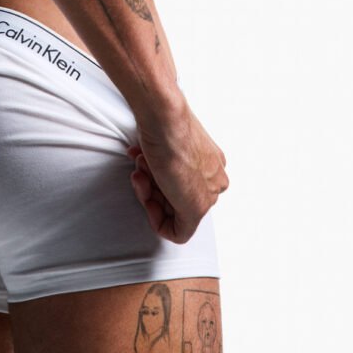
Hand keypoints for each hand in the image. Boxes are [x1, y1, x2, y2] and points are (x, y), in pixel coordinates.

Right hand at [127, 104, 227, 243]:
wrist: (166, 119)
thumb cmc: (163, 121)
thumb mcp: (165, 139)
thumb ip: (165, 157)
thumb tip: (150, 160)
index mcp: (212, 162)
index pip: (184, 183)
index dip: (158, 179)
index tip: (143, 168)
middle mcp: (213, 178)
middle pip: (178, 198)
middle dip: (152, 187)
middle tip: (139, 171)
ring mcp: (207, 193)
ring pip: (175, 211)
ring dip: (149, 196)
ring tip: (140, 171)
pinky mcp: (196, 209)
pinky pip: (179, 233)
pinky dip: (157, 221)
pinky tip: (146, 201)